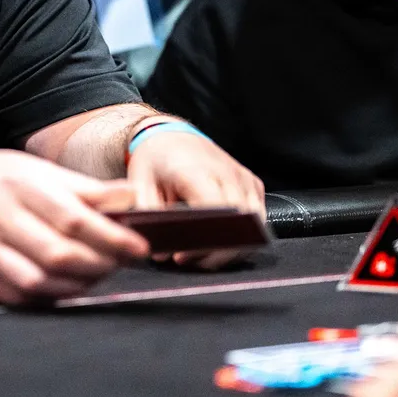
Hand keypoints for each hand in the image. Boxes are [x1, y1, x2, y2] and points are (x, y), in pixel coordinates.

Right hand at [0, 149, 147, 304]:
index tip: (139, 247)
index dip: (112, 237)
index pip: (73, 218)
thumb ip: (83, 187)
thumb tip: (129, 198)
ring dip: (78, 285)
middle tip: (121, 262)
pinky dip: (49, 297)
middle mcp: (0, 218)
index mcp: (20, 186)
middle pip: (58, 254)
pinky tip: (66, 287)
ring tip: (97, 274)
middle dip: (99, 265)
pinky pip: (19, 296)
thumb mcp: (36, 169)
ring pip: (39, 282)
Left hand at [127, 127, 265, 268]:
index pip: (216, 213)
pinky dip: (241, 236)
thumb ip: (149, 218)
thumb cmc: (155, 161)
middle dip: (215, 252)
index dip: (203, 243)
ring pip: (253, 225)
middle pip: (238, 224)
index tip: (182, 256)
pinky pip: (257, 219)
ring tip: (201, 256)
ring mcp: (244, 178)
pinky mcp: (253, 184)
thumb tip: (161, 254)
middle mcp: (227, 173)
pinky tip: (217, 243)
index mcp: (197, 171)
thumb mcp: (139, 185)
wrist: (170, 136)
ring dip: (231, 248)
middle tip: (188, 260)